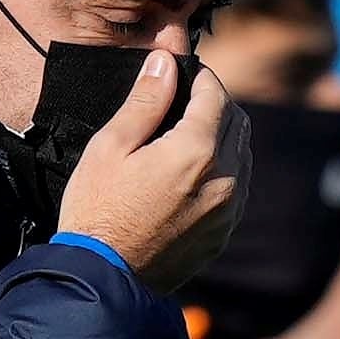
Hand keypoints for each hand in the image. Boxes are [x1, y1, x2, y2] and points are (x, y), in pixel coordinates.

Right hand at [57, 51, 250, 295]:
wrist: (103, 276)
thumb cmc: (97, 209)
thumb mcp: (110, 147)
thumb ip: (145, 102)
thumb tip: (164, 62)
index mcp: (195, 150)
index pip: (215, 95)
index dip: (201, 77)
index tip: (184, 73)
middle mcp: (224, 177)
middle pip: (237, 121)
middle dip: (216, 103)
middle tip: (185, 101)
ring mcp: (228, 208)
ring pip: (242, 154)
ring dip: (223, 136)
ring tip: (188, 136)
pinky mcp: (223, 231)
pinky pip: (236, 187)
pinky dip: (223, 169)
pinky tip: (193, 174)